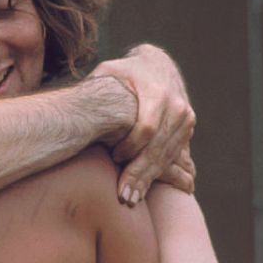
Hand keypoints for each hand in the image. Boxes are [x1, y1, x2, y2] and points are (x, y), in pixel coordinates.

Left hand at [92, 44, 195, 204]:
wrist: (158, 64)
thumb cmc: (124, 72)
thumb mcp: (107, 72)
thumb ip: (94, 88)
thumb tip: (73, 108)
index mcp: (156, 92)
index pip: (146, 127)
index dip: (130, 146)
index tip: (114, 158)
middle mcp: (176, 106)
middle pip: (157, 147)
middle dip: (140, 173)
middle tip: (124, 196)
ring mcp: (185, 117)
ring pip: (167, 156)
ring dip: (150, 179)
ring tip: (132, 198)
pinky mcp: (188, 127)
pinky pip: (175, 155)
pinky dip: (161, 174)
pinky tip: (146, 188)